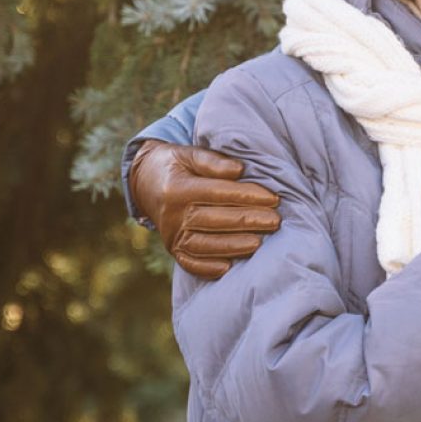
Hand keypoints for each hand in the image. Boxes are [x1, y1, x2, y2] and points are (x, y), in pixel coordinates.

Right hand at [129, 141, 280, 278]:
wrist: (144, 182)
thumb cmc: (176, 165)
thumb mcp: (189, 154)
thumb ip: (213, 161)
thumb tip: (239, 170)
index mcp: (177, 188)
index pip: (218, 193)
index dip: (247, 195)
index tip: (273, 198)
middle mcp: (172, 215)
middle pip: (215, 220)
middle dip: (248, 221)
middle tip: (275, 221)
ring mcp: (171, 235)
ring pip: (205, 245)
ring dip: (234, 246)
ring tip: (259, 242)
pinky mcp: (172, 249)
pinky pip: (190, 263)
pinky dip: (209, 268)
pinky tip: (230, 267)